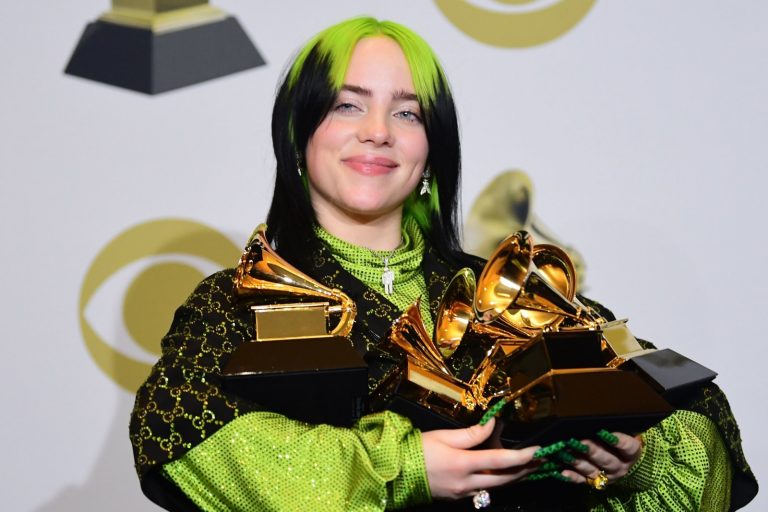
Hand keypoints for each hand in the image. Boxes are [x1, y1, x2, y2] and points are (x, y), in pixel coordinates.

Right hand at [421, 418, 540, 499]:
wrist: (393, 474)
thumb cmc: (416, 450)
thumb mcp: (443, 436)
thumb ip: (471, 433)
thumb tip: (493, 423)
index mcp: (463, 464)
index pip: (501, 460)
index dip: (523, 456)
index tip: (538, 450)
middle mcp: (467, 483)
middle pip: (504, 479)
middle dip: (525, 470)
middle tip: (541, 462)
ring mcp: (462, 493)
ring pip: (495, 487)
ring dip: (513, 477)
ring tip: (527, 467)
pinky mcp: (457, 497)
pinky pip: (483, 490)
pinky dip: (496, 481)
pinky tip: (501, 474)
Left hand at [560, 432, 642, 484]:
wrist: (623, 463)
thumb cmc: (621, 443)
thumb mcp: (625, 435)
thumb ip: (615, 428)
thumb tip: (600, 419)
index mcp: (631, 454)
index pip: (628, 447)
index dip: (618, 440)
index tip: (604, 431)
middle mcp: (619, 467)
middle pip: (606, 460)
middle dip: (592, 450)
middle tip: (580, 441)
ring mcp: (606, 476)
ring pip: (592, 470)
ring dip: (578, 461)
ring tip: (566, 453)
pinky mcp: (594, 482)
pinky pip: (582, 480)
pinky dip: (573, 477)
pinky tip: (564, 473)